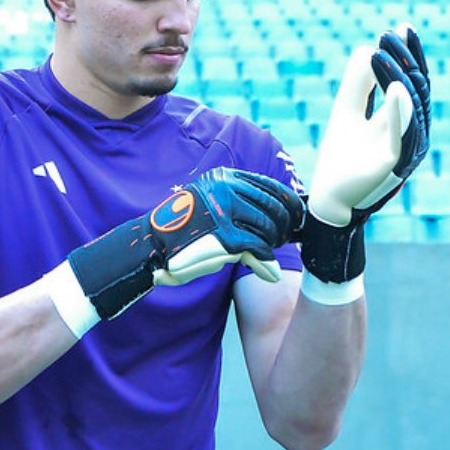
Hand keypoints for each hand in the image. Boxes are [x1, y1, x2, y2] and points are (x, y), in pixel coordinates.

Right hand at [67, 167, 303, 320]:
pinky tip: (267, 271)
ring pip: (268, 228)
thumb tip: (277, 214)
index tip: (298, 217)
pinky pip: (258, 248)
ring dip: (273, 245)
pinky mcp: (224, 236)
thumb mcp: (209, 205)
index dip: (289, 203)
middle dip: (285, 226)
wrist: (151, 247)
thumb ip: (238, 204)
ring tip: (269, 255)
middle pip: (273, 207)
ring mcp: (224, 211)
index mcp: (223, 178)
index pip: (269, 187)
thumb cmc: (182, 231)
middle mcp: (225, 189)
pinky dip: (266, 262)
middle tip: (285, 240)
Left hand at [296, 25, 430, 283]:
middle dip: (404, 60)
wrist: (327, 198)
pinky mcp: (392, 168)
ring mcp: (406, 152)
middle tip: (387, 35)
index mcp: (405, 121)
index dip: (412, 55)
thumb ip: (358, 83)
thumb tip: (366, 46)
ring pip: (412, 110)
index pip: (415, 82)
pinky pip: (402, 138)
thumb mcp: (347, 111)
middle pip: (417, 91)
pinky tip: (393, 88)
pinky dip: (400, 112)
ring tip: (382, 53)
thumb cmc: (342, 157)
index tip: (403, 28)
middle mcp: (412, 135)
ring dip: (399, 78)